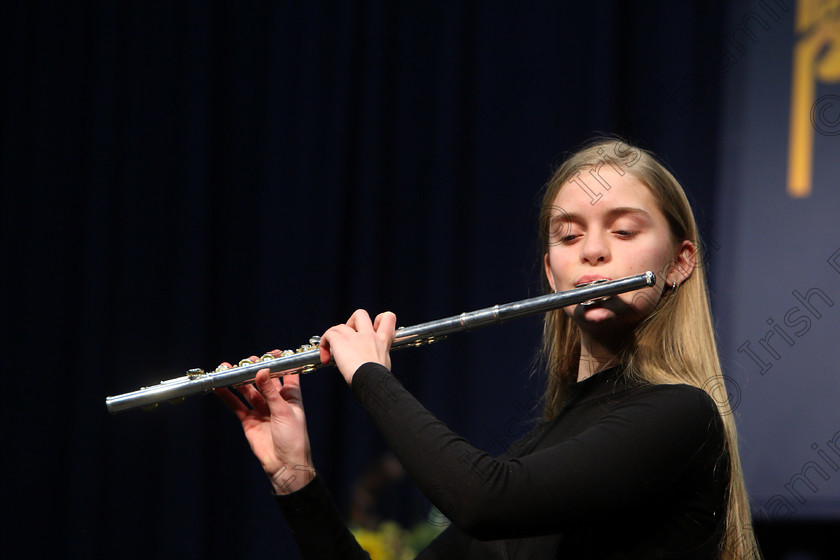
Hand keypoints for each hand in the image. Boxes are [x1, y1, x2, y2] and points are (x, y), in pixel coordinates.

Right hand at [215, 352, 313, 494]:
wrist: (285, 465)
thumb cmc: (294, 438)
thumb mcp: (284, 411)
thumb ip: (270, 391)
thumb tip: (261, 371)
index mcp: (290, 395)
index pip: (285, 373)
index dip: (278, 362)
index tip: (270, 353)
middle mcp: (275, 400)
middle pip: (262, 380)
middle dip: (253, 369)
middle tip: (245, 362)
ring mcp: (261, 409)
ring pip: (247, 391)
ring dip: (237, 380)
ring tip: (226, 369)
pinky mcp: (249, 420)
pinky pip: (236, 405)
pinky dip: (227, 396)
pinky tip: (219, 387)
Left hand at [318, 310, 396, 384]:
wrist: (371, 380)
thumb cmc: (379, 378)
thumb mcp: (385, 364)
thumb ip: (379, 357)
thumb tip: (374, 362)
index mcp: (382, 340)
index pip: (388, 318)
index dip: (380, 319)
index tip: (374, 329)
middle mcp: (368, 335)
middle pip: (360, 314)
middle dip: (352, 322)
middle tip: (348, 337)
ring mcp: (353, 336)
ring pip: (340, 326)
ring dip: (335, 337)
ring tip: (333, 352)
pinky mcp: (340, 340)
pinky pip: (328, 334)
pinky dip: (324, 345)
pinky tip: (326, 359)